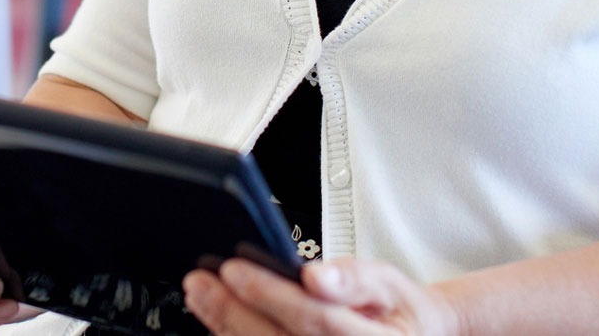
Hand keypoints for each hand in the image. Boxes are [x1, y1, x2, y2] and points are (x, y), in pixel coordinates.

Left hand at [183, 257, 460, 335]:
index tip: (233, 268)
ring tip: (202, 298)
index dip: (272, 295)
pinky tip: (221, 324)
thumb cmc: (398, 314)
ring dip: (228, 330)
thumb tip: (316, 276)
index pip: (316, 320)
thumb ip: (355, 279)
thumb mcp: (390, 284)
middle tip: (200, 282)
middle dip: (233, 313)